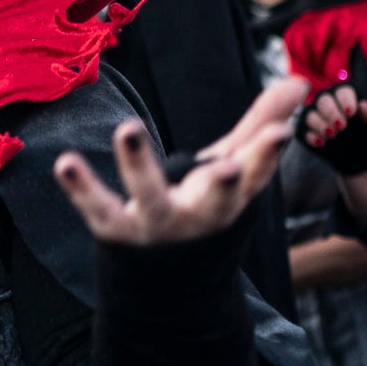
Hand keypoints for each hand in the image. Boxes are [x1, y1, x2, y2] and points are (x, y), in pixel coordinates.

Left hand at [55, 79, 305, 243]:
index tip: (281, 130)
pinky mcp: (119, 231)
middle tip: (229, 168)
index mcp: (231, 200)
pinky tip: (65, 161)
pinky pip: (100, 210)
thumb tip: (301, 81)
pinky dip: (81, 189)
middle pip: (214, 201)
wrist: (167, 284)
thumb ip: (259, 125)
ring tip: (128, 128)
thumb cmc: (203, 206)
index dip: (268, 155)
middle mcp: (198, 217)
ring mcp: (157, 226)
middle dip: (223, 185)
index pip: (256, 176)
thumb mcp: (233, 167)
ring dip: (139, 166)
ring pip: (150, 199)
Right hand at [297, 84, 366, 176]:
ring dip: (320, 124)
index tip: (351, 113)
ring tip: (332, 135)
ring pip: (310, 114)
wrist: (361, 155)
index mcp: (346, 95)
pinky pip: (302, 131)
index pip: (343, 91)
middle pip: (323, 100)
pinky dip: (311, 136)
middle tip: (341, 126)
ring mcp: (316, 116)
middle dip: (331, 113)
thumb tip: (365, 105)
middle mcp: (328, 102)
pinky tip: (321, 143)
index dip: (346, 101)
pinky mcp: (307, 131)